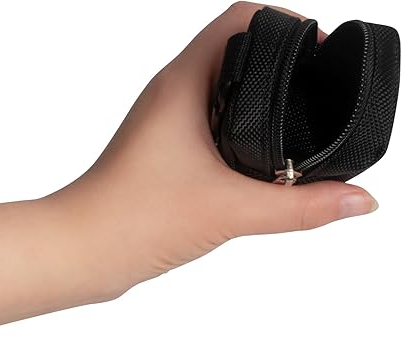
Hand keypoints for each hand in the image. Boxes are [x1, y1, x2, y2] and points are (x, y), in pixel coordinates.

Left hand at [46, 2, 377, 293]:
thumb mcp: (229, 210)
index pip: (239, 19)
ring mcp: (165, 121)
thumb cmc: (131, 218)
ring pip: (223, 89)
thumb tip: (358, 200)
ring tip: (299, 128)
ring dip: (262, 102)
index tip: (320, 52)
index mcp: (182, 83)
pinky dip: (242, 131)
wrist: (81, 250)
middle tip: (318, 93)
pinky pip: (210, 123)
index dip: (287, 24)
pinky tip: (262, 162)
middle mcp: (171, 93)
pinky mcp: (164, 149)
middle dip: (283, 66)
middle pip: (237, 51)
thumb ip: (300, 207)